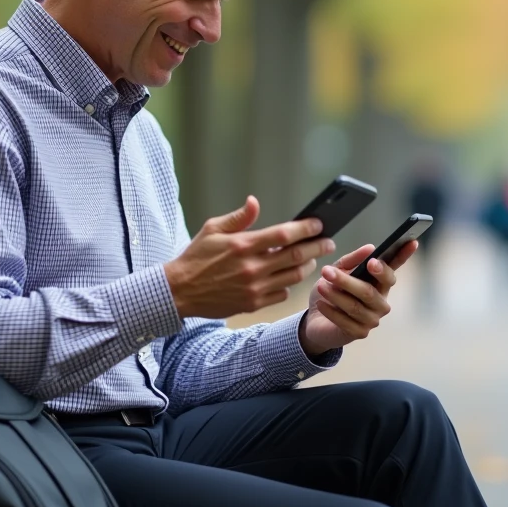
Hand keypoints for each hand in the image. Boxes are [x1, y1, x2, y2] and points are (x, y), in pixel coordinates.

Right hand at [164, 196, 334, 318]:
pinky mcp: (253, 304)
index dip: (306, 229)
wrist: (180, 291)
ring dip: (307, 266)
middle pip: (296, 257)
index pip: (283, 235)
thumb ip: (238, 218)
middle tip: (328, 242)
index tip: (319, 225)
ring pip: (293, 277)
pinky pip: (281, 294)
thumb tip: (254, 202)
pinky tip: (287, 276)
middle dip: (317, 248)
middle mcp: (252, 267)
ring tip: (311, 259)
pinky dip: (288, 284)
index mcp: (243, 245)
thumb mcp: (212, 230)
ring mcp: (254, 288)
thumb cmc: (195, 258)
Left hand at [299, 240, 418, 356]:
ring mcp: (372, 319)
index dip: (403, 256)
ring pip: (355, 306)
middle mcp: (380, 301)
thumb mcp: (337, 271)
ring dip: (335, 295)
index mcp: (379, 283)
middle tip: (327, 271)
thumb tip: (370, 248)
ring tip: (320, 285)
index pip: (392, 270)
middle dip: (347, 281)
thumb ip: (351, 260)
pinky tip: (321, 304)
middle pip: (369, 291)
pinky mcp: (360, 333)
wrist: (315, 320)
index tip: (410, 242)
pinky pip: (346, 321)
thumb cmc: (330, 292)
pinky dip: (331, 311)